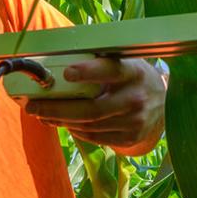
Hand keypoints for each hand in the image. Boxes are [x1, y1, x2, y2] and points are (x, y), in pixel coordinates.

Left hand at [24, 58, 165, 155]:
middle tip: (33, 106)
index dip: (89, 72)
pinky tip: (64, 123)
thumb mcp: (124, 62)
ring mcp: (134, 122)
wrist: (163, 104)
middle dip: (57, 108)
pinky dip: (75, 130)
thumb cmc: (132, 77)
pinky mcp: (130, 138)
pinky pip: (94, 137)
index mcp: (134, 72)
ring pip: (88, 126)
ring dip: (61, 121)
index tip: (67, 73)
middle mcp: (136, 98)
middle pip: (91, 109)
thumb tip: (57, 59)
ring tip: (42, 114)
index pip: (111, 70)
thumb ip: (99, 61)